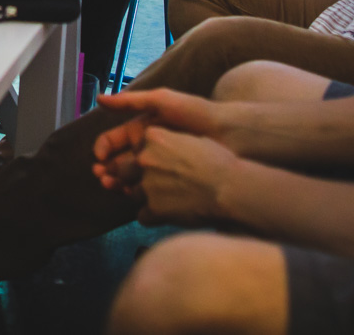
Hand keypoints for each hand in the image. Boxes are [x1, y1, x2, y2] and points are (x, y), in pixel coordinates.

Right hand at [91, 88, 223, 198]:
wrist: (229, 134)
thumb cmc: (196, 113)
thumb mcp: (162, 101)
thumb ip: (131, 101)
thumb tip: (99, 99)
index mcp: (142, 130)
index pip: (114, 141)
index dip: (103, 148)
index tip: (98, 156)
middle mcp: (147, 148)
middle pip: (118, 161)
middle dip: (107, 168)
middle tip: (101, 176)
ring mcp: (159, 166)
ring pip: (131, 177)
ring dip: (117, 181)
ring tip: (112, 185)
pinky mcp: (171, 181)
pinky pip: (148, 188)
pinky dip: (137, 191)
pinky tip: (132, 193)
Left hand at [124, 126, 241, 226]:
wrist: (230, 187)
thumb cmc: (218, 161)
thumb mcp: (189, 139)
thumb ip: (167, 142)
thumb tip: (159, 149)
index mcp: (151, 137)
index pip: (134, 149)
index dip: (146, 160)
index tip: (160, 166)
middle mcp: (144, 159)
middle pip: (123, 171)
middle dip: (135, 179)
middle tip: (157, 185)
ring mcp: (146, 184)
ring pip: (133, 194)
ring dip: (147, 199)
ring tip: (170, 200)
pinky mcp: (153, 209)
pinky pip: (142, 216)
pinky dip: (153, 217)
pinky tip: (170, 214)